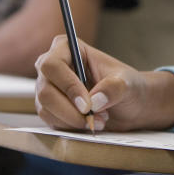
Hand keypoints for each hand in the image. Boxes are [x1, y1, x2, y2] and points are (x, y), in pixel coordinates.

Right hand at [33, 36, 173, 131]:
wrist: (128, 104)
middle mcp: (51, 66)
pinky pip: (50, 121)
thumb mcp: (127, 83)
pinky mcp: (48, 107)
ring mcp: (47, 87)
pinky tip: (90, 123)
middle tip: (93, 118)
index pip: (53, 65)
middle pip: (45, 90)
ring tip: (99, 120)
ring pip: (45, 109)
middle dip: (70, 110)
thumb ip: (114, 88)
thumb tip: (95, 101)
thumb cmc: (126, 85)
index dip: (68, 86)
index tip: (87, 105)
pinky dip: (70, 126)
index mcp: (67, 48)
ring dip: (73, 120)